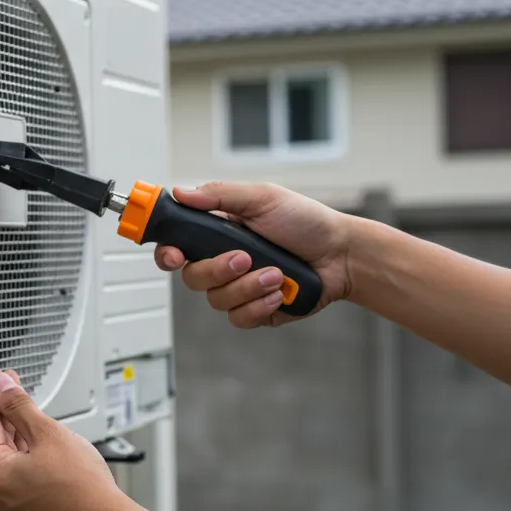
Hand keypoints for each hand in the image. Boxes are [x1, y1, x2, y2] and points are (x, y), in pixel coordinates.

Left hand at [0, 361, 142, 510]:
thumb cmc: (84, 491)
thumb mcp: (48, 433)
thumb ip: (19, 407)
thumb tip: (1, 388)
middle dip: (4, 411)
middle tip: (9, 385)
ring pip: (11, 462)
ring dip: (17, 435)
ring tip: (28, 411)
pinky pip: (23, 480)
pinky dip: (28, 458)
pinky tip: (40, 445)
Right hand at [154, 182, 354, 327]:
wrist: (342, 255)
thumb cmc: (306, 222)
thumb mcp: (262, 197)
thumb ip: (219, 195)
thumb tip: (181, 192)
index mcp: (217, 234)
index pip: (177, 246)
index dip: (168, 254)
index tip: (176, 256)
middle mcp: (223, 263)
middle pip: (192, 278)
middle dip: (218, 270)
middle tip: (245, 257)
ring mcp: (238, 289)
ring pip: (216, 300)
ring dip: (247, 287)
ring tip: (276, 274)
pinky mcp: (256, 311)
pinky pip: (239, 318)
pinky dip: (259, 306)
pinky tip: (278, 292)